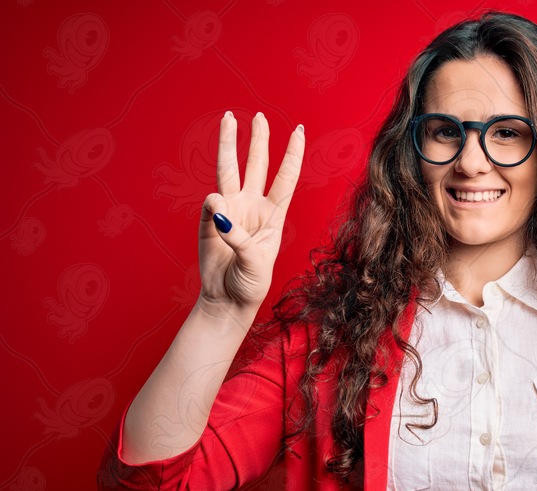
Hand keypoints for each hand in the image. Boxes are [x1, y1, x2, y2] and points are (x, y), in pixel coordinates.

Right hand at [198, 111, 304, 313]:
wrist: (227, 300)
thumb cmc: (250, 283)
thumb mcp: (255, 262)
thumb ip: (238, 236)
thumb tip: (216, 207)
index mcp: (274, 216)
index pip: (285, 179)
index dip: (292, 155)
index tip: (298, 130)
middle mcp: (253, 207)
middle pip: (257, 166)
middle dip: (259, 140)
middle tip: (258, 115)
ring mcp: (230, 211)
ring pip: (229, 171)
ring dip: (229, 145)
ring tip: (229, 119)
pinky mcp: (209, 220)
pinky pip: (210, 204)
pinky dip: (213, 207)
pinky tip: (218, 216)